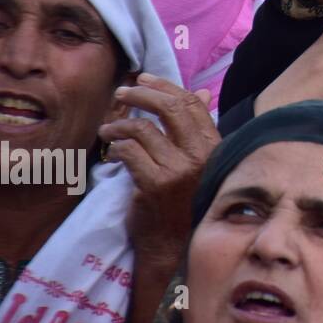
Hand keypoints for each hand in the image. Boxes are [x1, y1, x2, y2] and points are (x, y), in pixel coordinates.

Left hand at [100, 74, 220, 269]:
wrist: (174, 244)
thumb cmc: (186, 200)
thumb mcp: (199, 162)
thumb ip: (198, 129)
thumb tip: (202, 93)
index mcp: (214, 146)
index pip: (192, 104)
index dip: (166, 86)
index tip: (145, 79)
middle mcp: (201, 155)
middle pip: (169, 109)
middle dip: (142, 94)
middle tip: (123, 91)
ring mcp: (179, 169)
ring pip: (143, 129)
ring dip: (119, 125)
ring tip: (108, 129)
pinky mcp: (155, 183)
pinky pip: (129, 151)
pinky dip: (116, 147)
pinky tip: (112, 151)